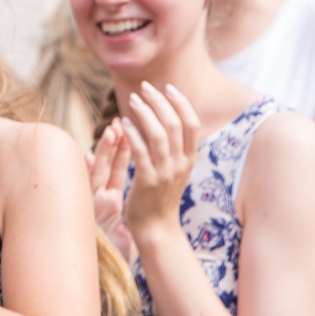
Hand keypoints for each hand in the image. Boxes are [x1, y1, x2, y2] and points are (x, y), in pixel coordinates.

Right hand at [89, 121, 135, 260]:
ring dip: (102, 152)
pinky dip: (84, 174)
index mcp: (107, 199)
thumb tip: (114, 197)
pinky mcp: (87, 214)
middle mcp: (96, 200)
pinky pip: (87, 190)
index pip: (113, 169)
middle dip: (110, 145)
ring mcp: (91, 207)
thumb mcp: (117, 229)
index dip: (117, 149)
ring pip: (95, 174)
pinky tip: (83, 157)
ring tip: (110, 132)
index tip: (121, 129)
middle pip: (103, 166)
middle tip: (116, 124)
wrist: (105, 276)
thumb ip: (113, 210)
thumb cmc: (111, 252)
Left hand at [119, 82, 199, 243]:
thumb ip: (175, 147)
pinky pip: (141, 153)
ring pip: (159, 136)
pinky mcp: (148, 182)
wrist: (156, 228)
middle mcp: (181, 164)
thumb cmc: (161, 195)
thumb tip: (168, 117)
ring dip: (145, 114)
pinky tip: (122, 124)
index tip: (168, 87)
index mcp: (190, 159)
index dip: (181, 103)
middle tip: (144, 87)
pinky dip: (132, 135)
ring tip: (132, 100)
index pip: (192, 124)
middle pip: (174, 124)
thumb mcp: (175, 169)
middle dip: (159, 102)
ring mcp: (166, 173)